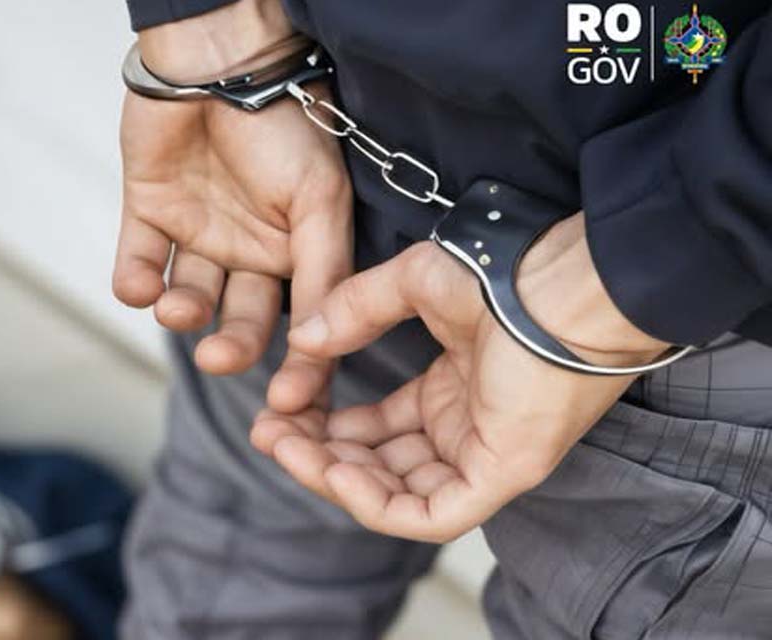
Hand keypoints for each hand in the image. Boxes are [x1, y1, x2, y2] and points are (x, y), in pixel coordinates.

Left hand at [112, 1, 351, 407]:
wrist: (220, 62)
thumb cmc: (283, 126)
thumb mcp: (321, 200)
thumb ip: (323, 270)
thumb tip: (324, 340)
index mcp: (296, 251)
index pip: (300, 323)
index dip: (297, 365)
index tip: (286, 401)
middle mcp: (248, 249)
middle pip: (241, 318)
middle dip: (231, 345)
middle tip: (219, 357)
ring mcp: (198, 232)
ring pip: (188, 295)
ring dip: (181, 311)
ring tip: (177, 303)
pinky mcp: (149, 212)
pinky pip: (137, 261)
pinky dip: (133, 282)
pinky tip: (140, 287)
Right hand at [251, 213, 667, 542]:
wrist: (566, 284)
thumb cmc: (506, 276)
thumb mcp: (413, 285)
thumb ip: (356, 311)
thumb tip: (302, 342)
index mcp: (452, 391)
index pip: (378, 428)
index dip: (326, 424)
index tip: (281, 406)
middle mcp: (465, 429)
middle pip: (378, 463)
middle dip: (318, 452)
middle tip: (268, 433)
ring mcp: (483, 456)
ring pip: (397, 493)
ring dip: (335, 476)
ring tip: (287, 447)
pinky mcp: (500, 475)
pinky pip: (431, 514)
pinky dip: (377, 503)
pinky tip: (335, 470)